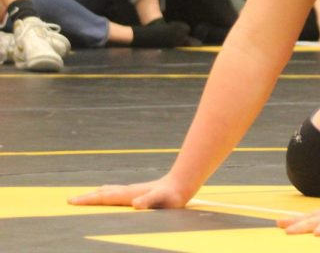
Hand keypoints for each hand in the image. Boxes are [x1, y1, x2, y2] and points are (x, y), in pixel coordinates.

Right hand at [69, 178, 191, 209]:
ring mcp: (132, 191)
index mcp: (129, 195)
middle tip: (69, 199)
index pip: (104, 198)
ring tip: (84, 196)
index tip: (71, 202)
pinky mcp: (138, 193)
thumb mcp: (161, 199)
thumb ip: (149, 201)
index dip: (88, 200)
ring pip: (110, 192)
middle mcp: (128, 191)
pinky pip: (118, 193)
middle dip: (86, 197)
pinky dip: (108, 193)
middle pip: (103, 194)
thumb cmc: (172, 195)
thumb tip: (136, 204)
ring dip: (96, 194)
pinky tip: (109, 194)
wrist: (182, 183)